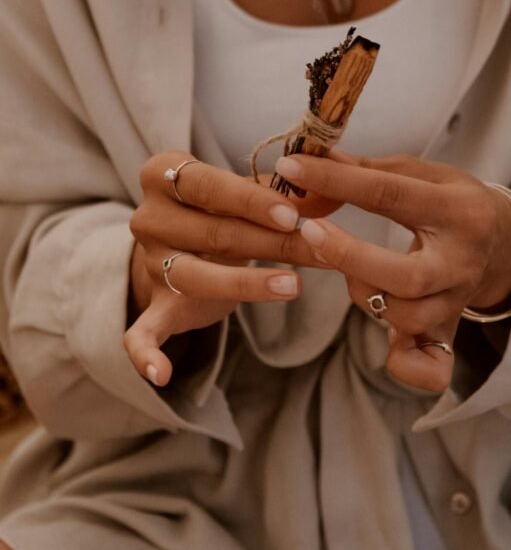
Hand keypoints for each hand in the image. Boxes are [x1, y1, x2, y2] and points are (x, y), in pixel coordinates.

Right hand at [124, 151, 320, 386]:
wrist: (181, 242)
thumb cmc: (224, 208)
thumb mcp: (248, 193)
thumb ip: (284, 191)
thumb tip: (330, 193)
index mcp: (164, 174)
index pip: (208, 184)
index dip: (251, 200)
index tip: (292, 215)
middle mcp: (149, 217)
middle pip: (213, 231)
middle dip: (271, 241)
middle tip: (319, 248)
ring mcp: (151, 264)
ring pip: (197, 276)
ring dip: (247, 284)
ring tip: (294, 285)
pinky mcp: (154, 306)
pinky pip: (140, 334)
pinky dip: (145, 355)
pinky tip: (162, 375)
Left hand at [275, 150, 510, 391]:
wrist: (503, 242)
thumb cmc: (451, 201)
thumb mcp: (424, 174)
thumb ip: (369, 169)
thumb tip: (313, 157)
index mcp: (458, 211)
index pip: (390, 195)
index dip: (337, 181)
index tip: (293, 168)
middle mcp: (461, 262)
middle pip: (408, 276)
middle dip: (351, 257)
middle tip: (310, 231)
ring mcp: (457, 302)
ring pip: (409, 317)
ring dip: (365, 295)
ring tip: (346, 269)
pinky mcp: (450, 332)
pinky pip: (433, 368)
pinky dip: (407, 366)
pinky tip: (385, 343)